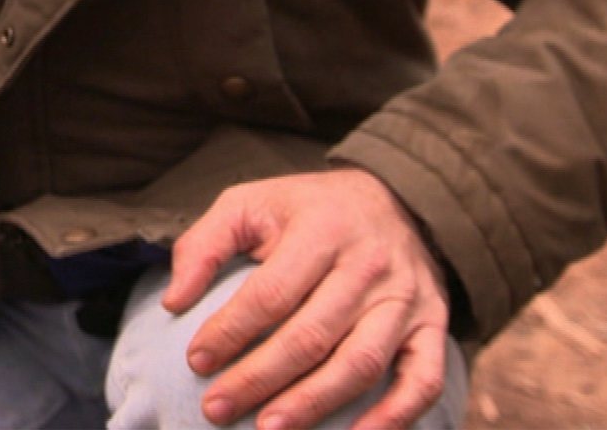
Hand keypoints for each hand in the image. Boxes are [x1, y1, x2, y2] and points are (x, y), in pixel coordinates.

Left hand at [161, 169, 450, 429]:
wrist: (396, 198)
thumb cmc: (307, 209)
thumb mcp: (249, 202)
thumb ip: (204, 243)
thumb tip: (173, 301)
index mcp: (322, 230)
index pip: (272, 292)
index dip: (231, 331)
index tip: (196, 361)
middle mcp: (369, 266)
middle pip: (312, 336)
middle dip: (259, 379)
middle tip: (217, 408)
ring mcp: (405, 300)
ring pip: (360, 363)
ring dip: (313, 404)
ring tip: (269, 429)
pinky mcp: (433, 326)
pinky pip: (422, 380)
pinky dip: (394, 417)